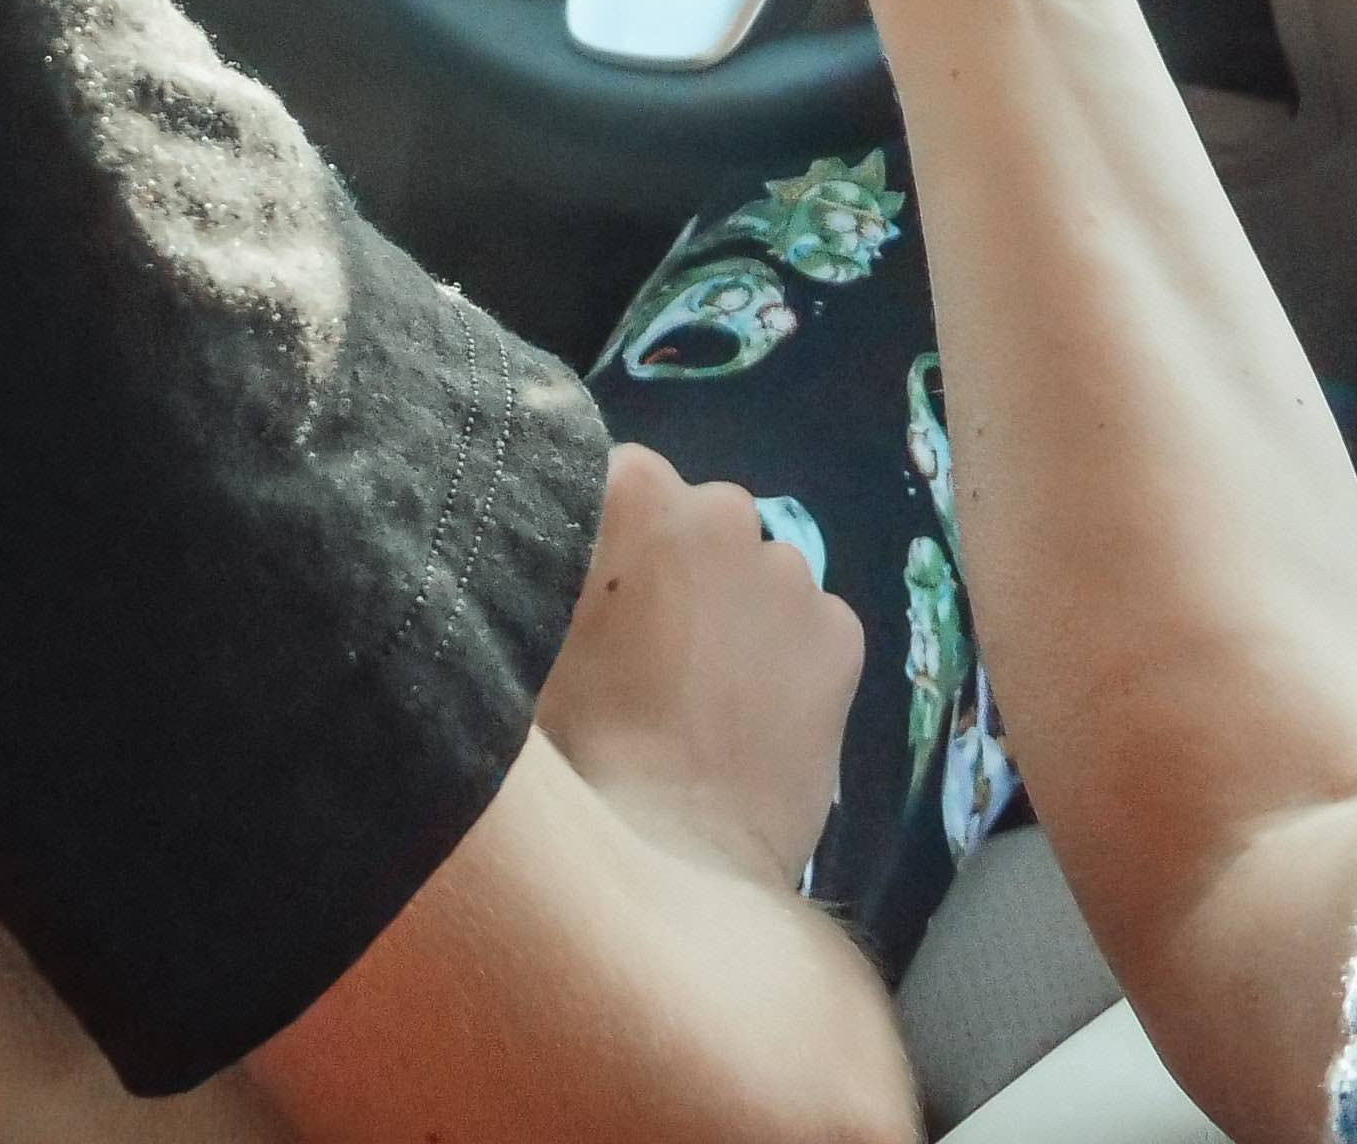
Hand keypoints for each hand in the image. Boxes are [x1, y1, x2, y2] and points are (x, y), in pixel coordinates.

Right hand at [532, 442, 865, 894]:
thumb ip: (537, 575)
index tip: (583, 606)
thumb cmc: (560, 754)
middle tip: (635, 662)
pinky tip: (744, 726)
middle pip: (690, 525)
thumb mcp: (514, 645)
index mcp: (627, 489)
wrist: (662, 869)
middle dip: (669, 575)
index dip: (598, 546)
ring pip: (753, 578)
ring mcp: (790, 572)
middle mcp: (718, 507)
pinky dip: (784, 663)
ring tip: (692, 705)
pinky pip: (806, 631)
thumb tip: (536, 552)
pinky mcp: (842, 636)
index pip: (616, 486)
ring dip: (729, 617)